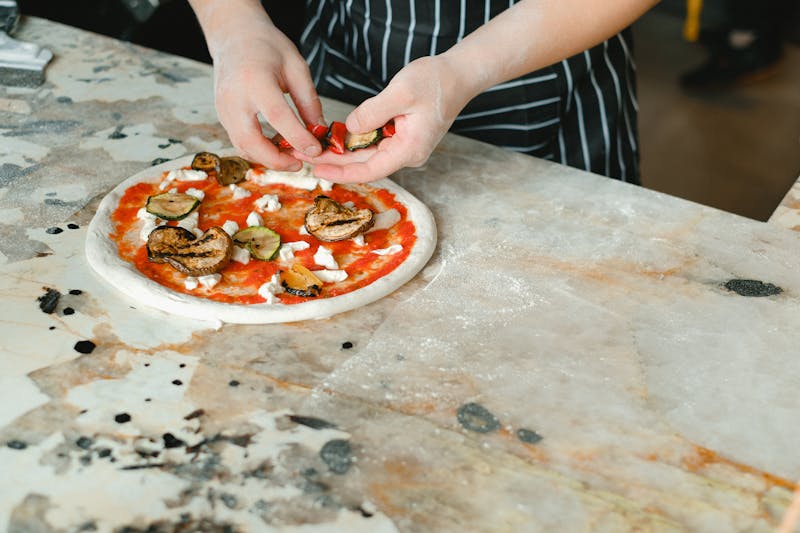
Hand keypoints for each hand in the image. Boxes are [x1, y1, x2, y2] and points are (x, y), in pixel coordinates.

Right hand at [205, 5, 324, 169]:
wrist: (234, 35)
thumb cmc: (267, 47)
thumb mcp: (296, 67)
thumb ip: (309, 101)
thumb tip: (319, 131)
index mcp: (255, 80)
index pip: (278, 117)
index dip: (298, 138)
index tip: (315, 151)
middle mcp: (234, 97)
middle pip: (251, 141)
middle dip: (276, 160)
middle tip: (299, 164)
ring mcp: (223, 108)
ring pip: (242, 147)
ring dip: (267, 159)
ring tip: (290, 157)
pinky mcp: (222, 115)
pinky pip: (238, 141)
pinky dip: (257, 150)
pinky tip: (275, 148)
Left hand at [302, 55, 479, 182]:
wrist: (458, 74)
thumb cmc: (435, 82)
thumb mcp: (400, 93)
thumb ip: (372, 113)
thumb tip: (349, 129)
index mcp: (409, 149)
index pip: (370, 170)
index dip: (342, 172)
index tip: (318, 168)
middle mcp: (407, 153)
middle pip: (366, 165)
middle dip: (337, 162)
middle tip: (307, 156)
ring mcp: (405, 146)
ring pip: (369, 155)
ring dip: (344, 152)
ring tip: (317, 148)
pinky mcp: (403, 136)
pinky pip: (375, 143)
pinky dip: (356, 141)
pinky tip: (337, 137)